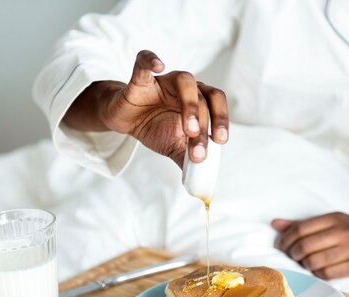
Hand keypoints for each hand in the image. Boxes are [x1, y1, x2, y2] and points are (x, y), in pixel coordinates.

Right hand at [101, 50, 228, 166]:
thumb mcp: (173, 147)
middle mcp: (185, 87)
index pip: (216, 104)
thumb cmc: (154, 128)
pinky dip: (151, 61)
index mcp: (198, 101)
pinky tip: (159, 66)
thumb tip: (199, 182)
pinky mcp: (140, 79)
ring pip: (185, 81)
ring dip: (190, 104)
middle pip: (203, 97)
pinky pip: (145, 63)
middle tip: (200, 146)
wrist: (126, 120)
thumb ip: (186, 160)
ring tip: (188, 129)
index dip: (222, 120)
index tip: (220, 142)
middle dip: (205, 123)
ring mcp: (164, 81)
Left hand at [271, 212, 348, 278]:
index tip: (281, 245)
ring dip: (305, 265)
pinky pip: (327, 274)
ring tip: (306, 263)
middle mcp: (344, 232)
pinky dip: (317, 274)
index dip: (286, 239)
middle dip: (293, 253)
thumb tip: (275, 224)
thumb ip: (302, 224)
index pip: (301, 228)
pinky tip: (318, 270)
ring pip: (314, 261)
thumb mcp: (331, 222)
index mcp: (335, 218)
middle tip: (292, 256)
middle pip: (305, 246)